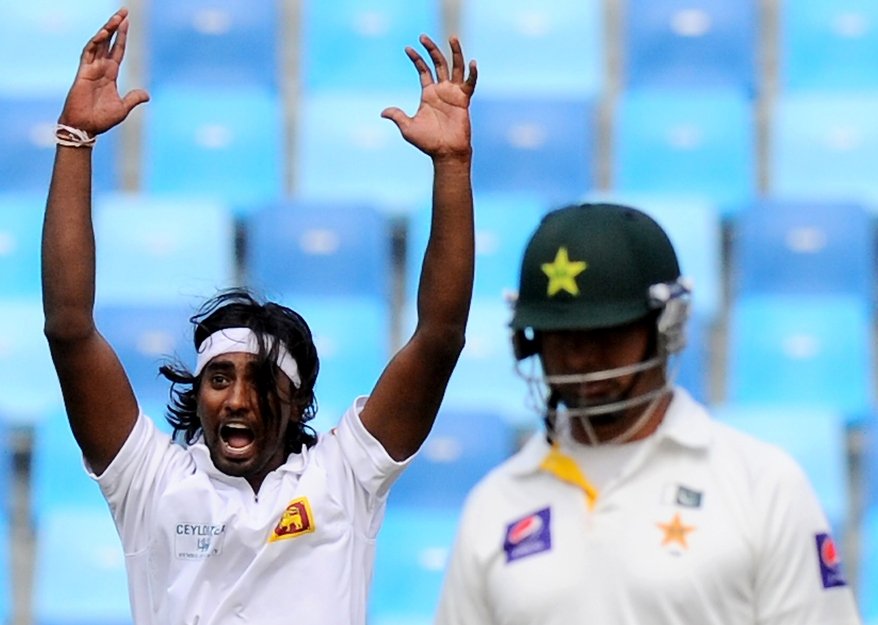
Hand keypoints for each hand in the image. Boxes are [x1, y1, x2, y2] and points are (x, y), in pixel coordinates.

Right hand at [58, 8, 148, 134]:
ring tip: (116, 18)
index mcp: (110, 74)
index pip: (118, 51)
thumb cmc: (101, 120)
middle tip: (123, 12)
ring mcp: (91, 69)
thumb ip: (133, 98)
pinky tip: (102, 33)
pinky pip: (88, 53)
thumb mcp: (123, 108)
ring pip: (99, 44)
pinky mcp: (82, 72)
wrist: (86, 128)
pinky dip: (95, 42)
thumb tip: (147, 94)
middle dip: (116, 27)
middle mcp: (100, 68)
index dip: (122, 37)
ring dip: (107, 30)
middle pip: (109, 42)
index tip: (128, 23)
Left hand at [382, 35, 477, 159]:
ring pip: (456, 68)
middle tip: (423, 36)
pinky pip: (469, 84)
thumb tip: (383, 112)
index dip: (416, 59)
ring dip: (455, 53)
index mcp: (428, 94)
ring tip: (452, 37)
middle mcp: (441, 91)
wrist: (445, 153)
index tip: (408, 48)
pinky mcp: (464, 100)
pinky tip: (472, 63)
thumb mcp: (408, 128)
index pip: (423, 71)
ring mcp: (453, 94)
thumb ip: (397, 116)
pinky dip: (472, 74)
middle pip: (438, 64)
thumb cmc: (428, 142)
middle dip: (431, 49)